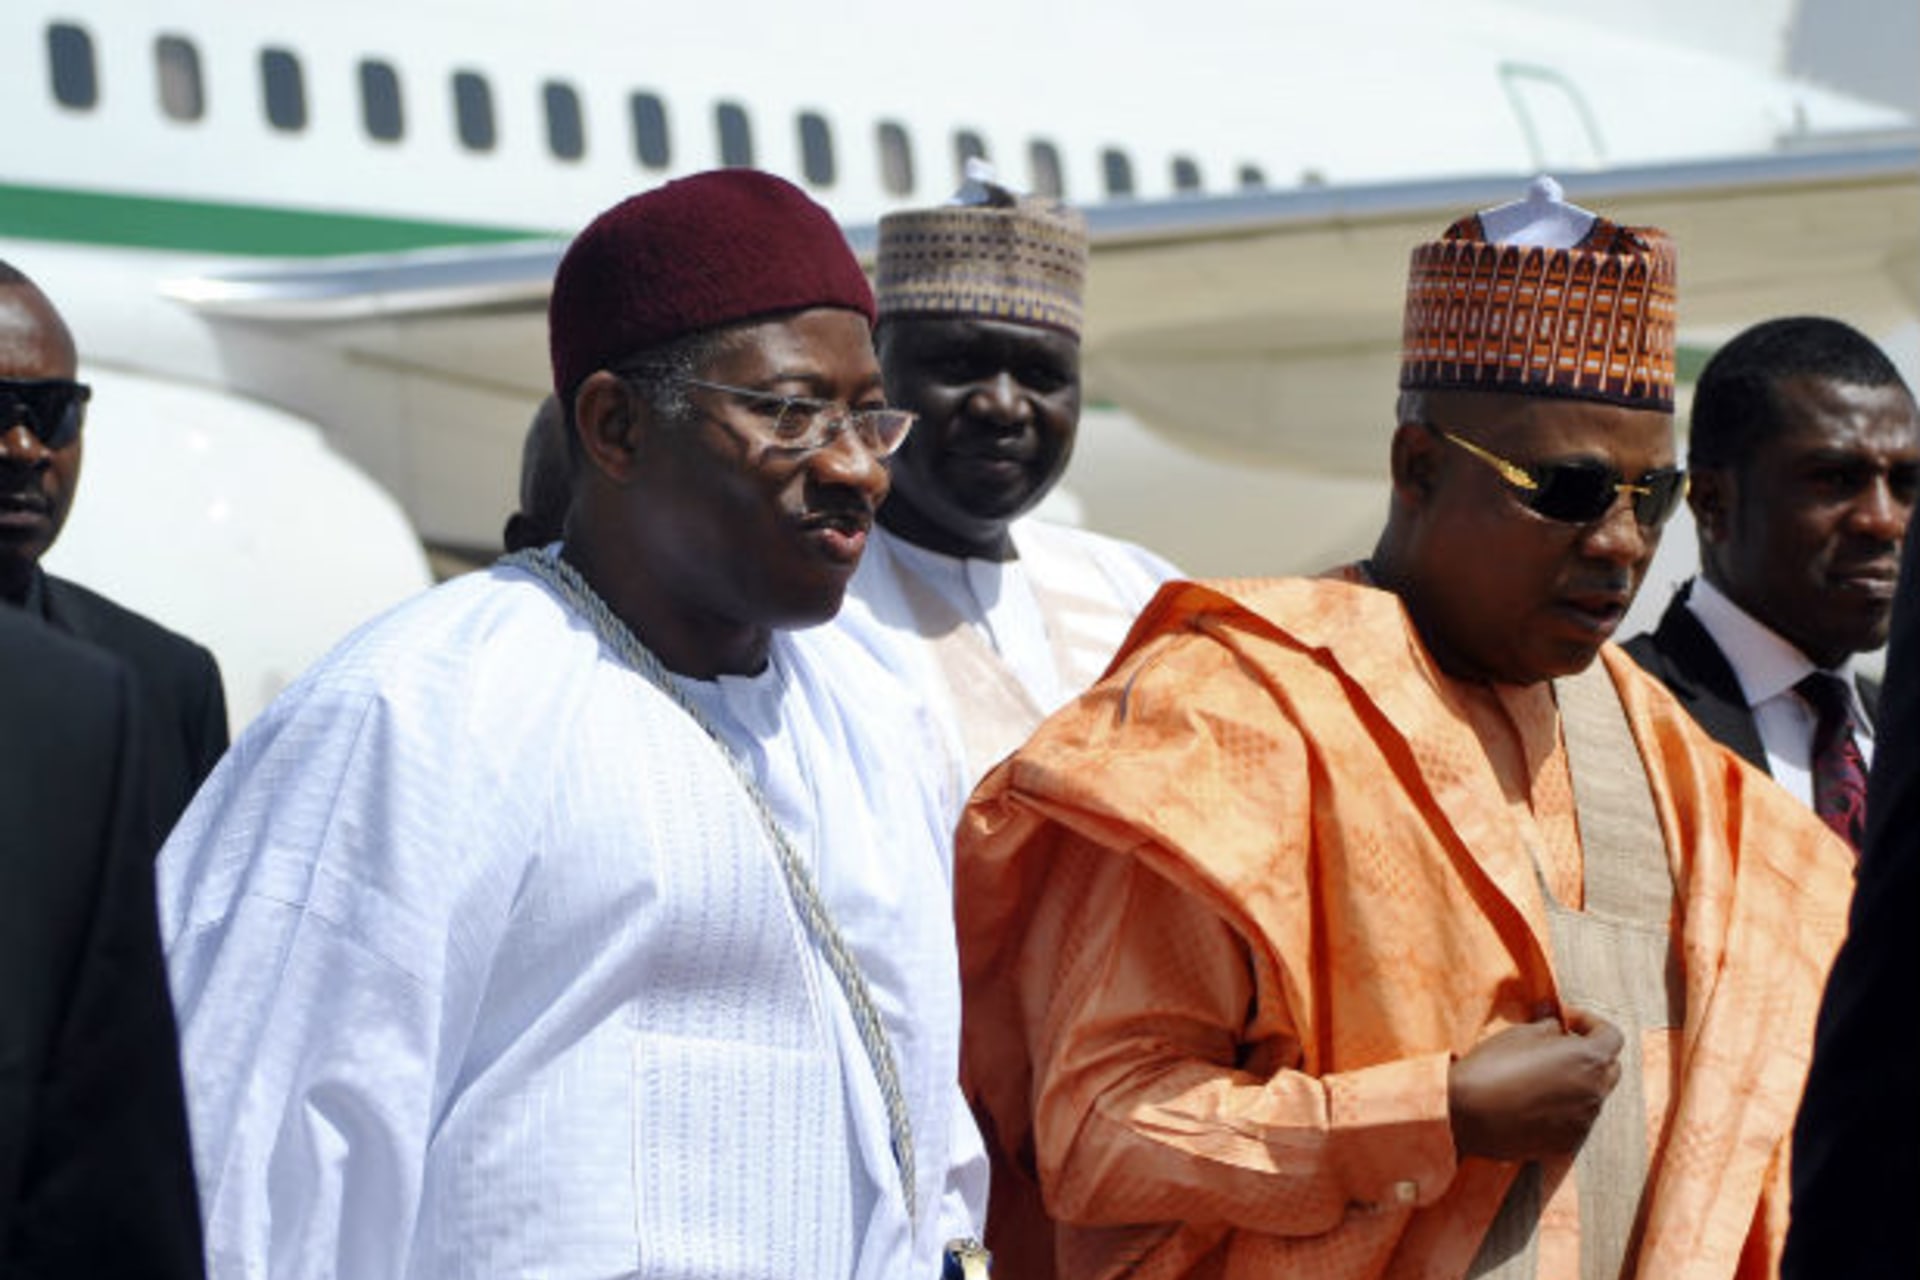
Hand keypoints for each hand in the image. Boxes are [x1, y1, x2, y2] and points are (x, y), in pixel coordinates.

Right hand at [1447, 1007, 1623, 1161]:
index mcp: (1588, 1059)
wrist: (1467, 1113)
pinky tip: (1535, 1102)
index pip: (1611, 1036)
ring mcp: (1584, 1121)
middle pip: (1610, 1068)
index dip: (1590, 1023)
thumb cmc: (1493, 1066)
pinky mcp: (1568, 1143)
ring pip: (1593, 1095)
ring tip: (1544, 1076)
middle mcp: (1595, 1092)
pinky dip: (1566, 1108)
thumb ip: (1548, 1026)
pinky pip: (1577, 1120)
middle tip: (1560, 1047)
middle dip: (1591, 1054)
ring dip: (1578, 1082)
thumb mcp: (1520, 1034)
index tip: (1565, 1021)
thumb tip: (1556, 1022)